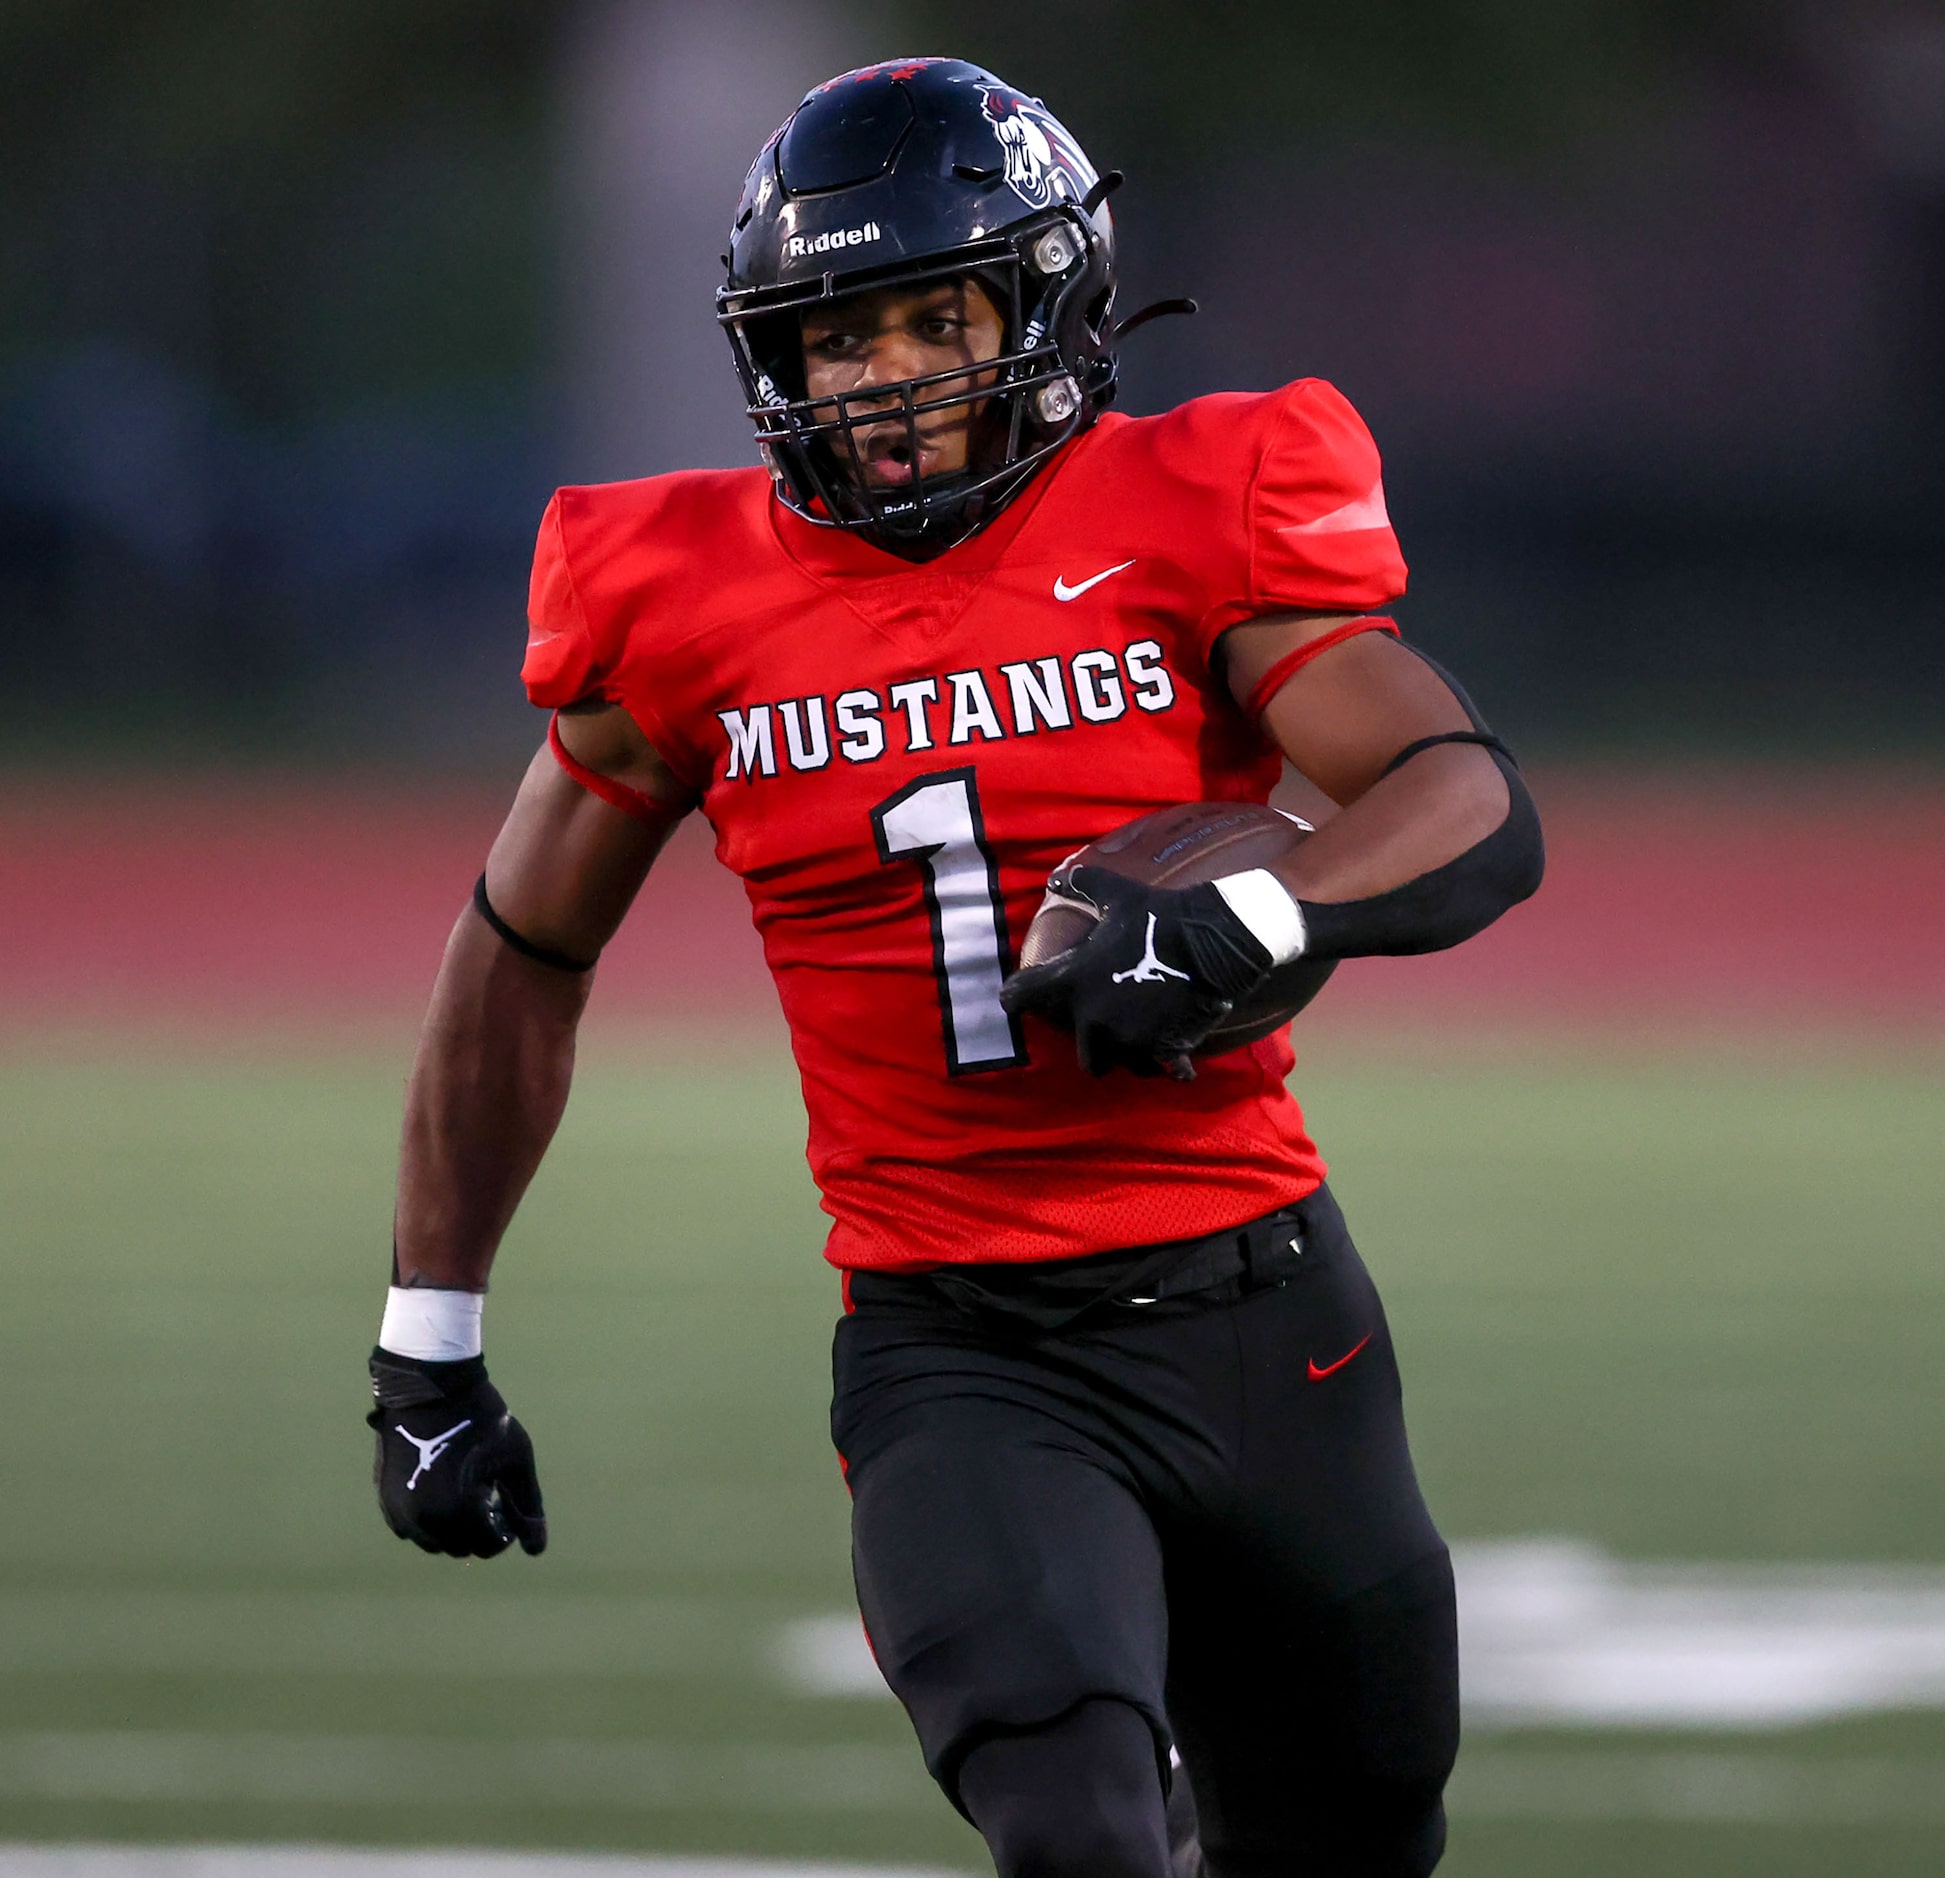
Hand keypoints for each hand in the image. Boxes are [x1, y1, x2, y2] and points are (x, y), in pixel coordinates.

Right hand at [368, 1350, 546, 1557]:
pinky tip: (442, 1488)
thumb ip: (529, 1505)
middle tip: (488, 1497)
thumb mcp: (515, 1458)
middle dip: (478, 1529)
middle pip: (460, 1548)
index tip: (507, 1505)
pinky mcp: (385, 1499)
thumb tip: (536, 1549)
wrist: (430, 1386)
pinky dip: (429, 1518)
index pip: (488, 1546)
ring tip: (465, 1492)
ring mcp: (399, 1511)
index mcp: (458, 1510)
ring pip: (433, 1541)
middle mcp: (423, 1519)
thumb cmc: (482, 1419)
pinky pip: (411, 1527)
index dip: (504, 1530)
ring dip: (452, 1528)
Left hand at [999, 865, 1273, 1079]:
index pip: (1019, 999)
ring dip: (1125, 1052)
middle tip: (1103, 1022)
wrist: (1213, 941)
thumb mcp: (1116, 894)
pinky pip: (1161, 1069)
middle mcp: (1094, 1020)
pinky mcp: (1164, 1051)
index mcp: (1073, 983)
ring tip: (1138, 1035)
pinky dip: (1167, 1063)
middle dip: (1091, 1040)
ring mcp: (1129, 1041)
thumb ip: (1081, 884)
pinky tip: (1175, 1058)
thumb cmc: (1159, 916)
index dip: (1017, 997)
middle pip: (1082, 1050)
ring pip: (1119, 1062)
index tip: (1021, 997)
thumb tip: (1055, 877)